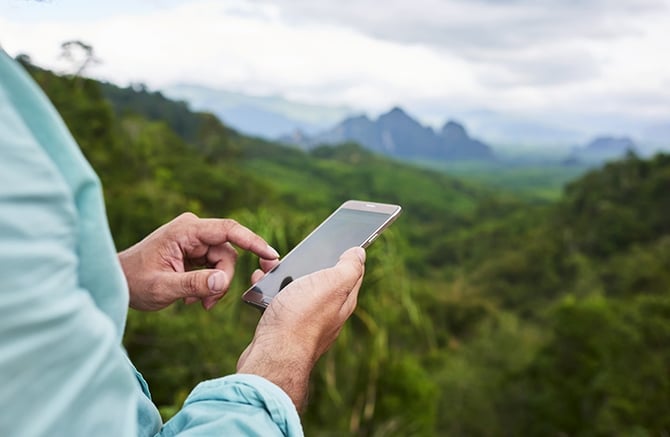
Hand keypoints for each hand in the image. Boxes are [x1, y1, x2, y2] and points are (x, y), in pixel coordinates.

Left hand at [118, 212, 279, 310]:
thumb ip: (194, 284)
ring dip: (215, 285)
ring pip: (223, 262)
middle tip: (207, 303)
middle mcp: (192, 230)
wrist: (117, 282)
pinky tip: (192, 296)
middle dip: (222, 280)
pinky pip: (214, 266)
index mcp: (185, 230)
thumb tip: (222, 282)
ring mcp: (194, 240)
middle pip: (228, 253)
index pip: (228, 230)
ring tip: (196, 302)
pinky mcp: (194, 250)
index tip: (271, 255)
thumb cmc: (134, 282)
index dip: (252, 241)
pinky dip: (208, 283)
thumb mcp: (164, 288)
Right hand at [237, 247, 365, 410]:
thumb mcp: (332, 283)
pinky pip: (278, 302)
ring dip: (284, 275)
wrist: (272, 356)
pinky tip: (259, 285)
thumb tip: (359, 253)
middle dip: (308, 262)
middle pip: (321, 279)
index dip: (346, 253)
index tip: (340, 239)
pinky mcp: (283, 328)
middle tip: (297, 251)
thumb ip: (349, 267)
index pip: (351, 272)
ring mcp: (305, 321)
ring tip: (270, 266)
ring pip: (296, 289)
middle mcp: (327, 312)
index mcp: (342, 300)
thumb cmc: (302, 318)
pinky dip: (268, 290)